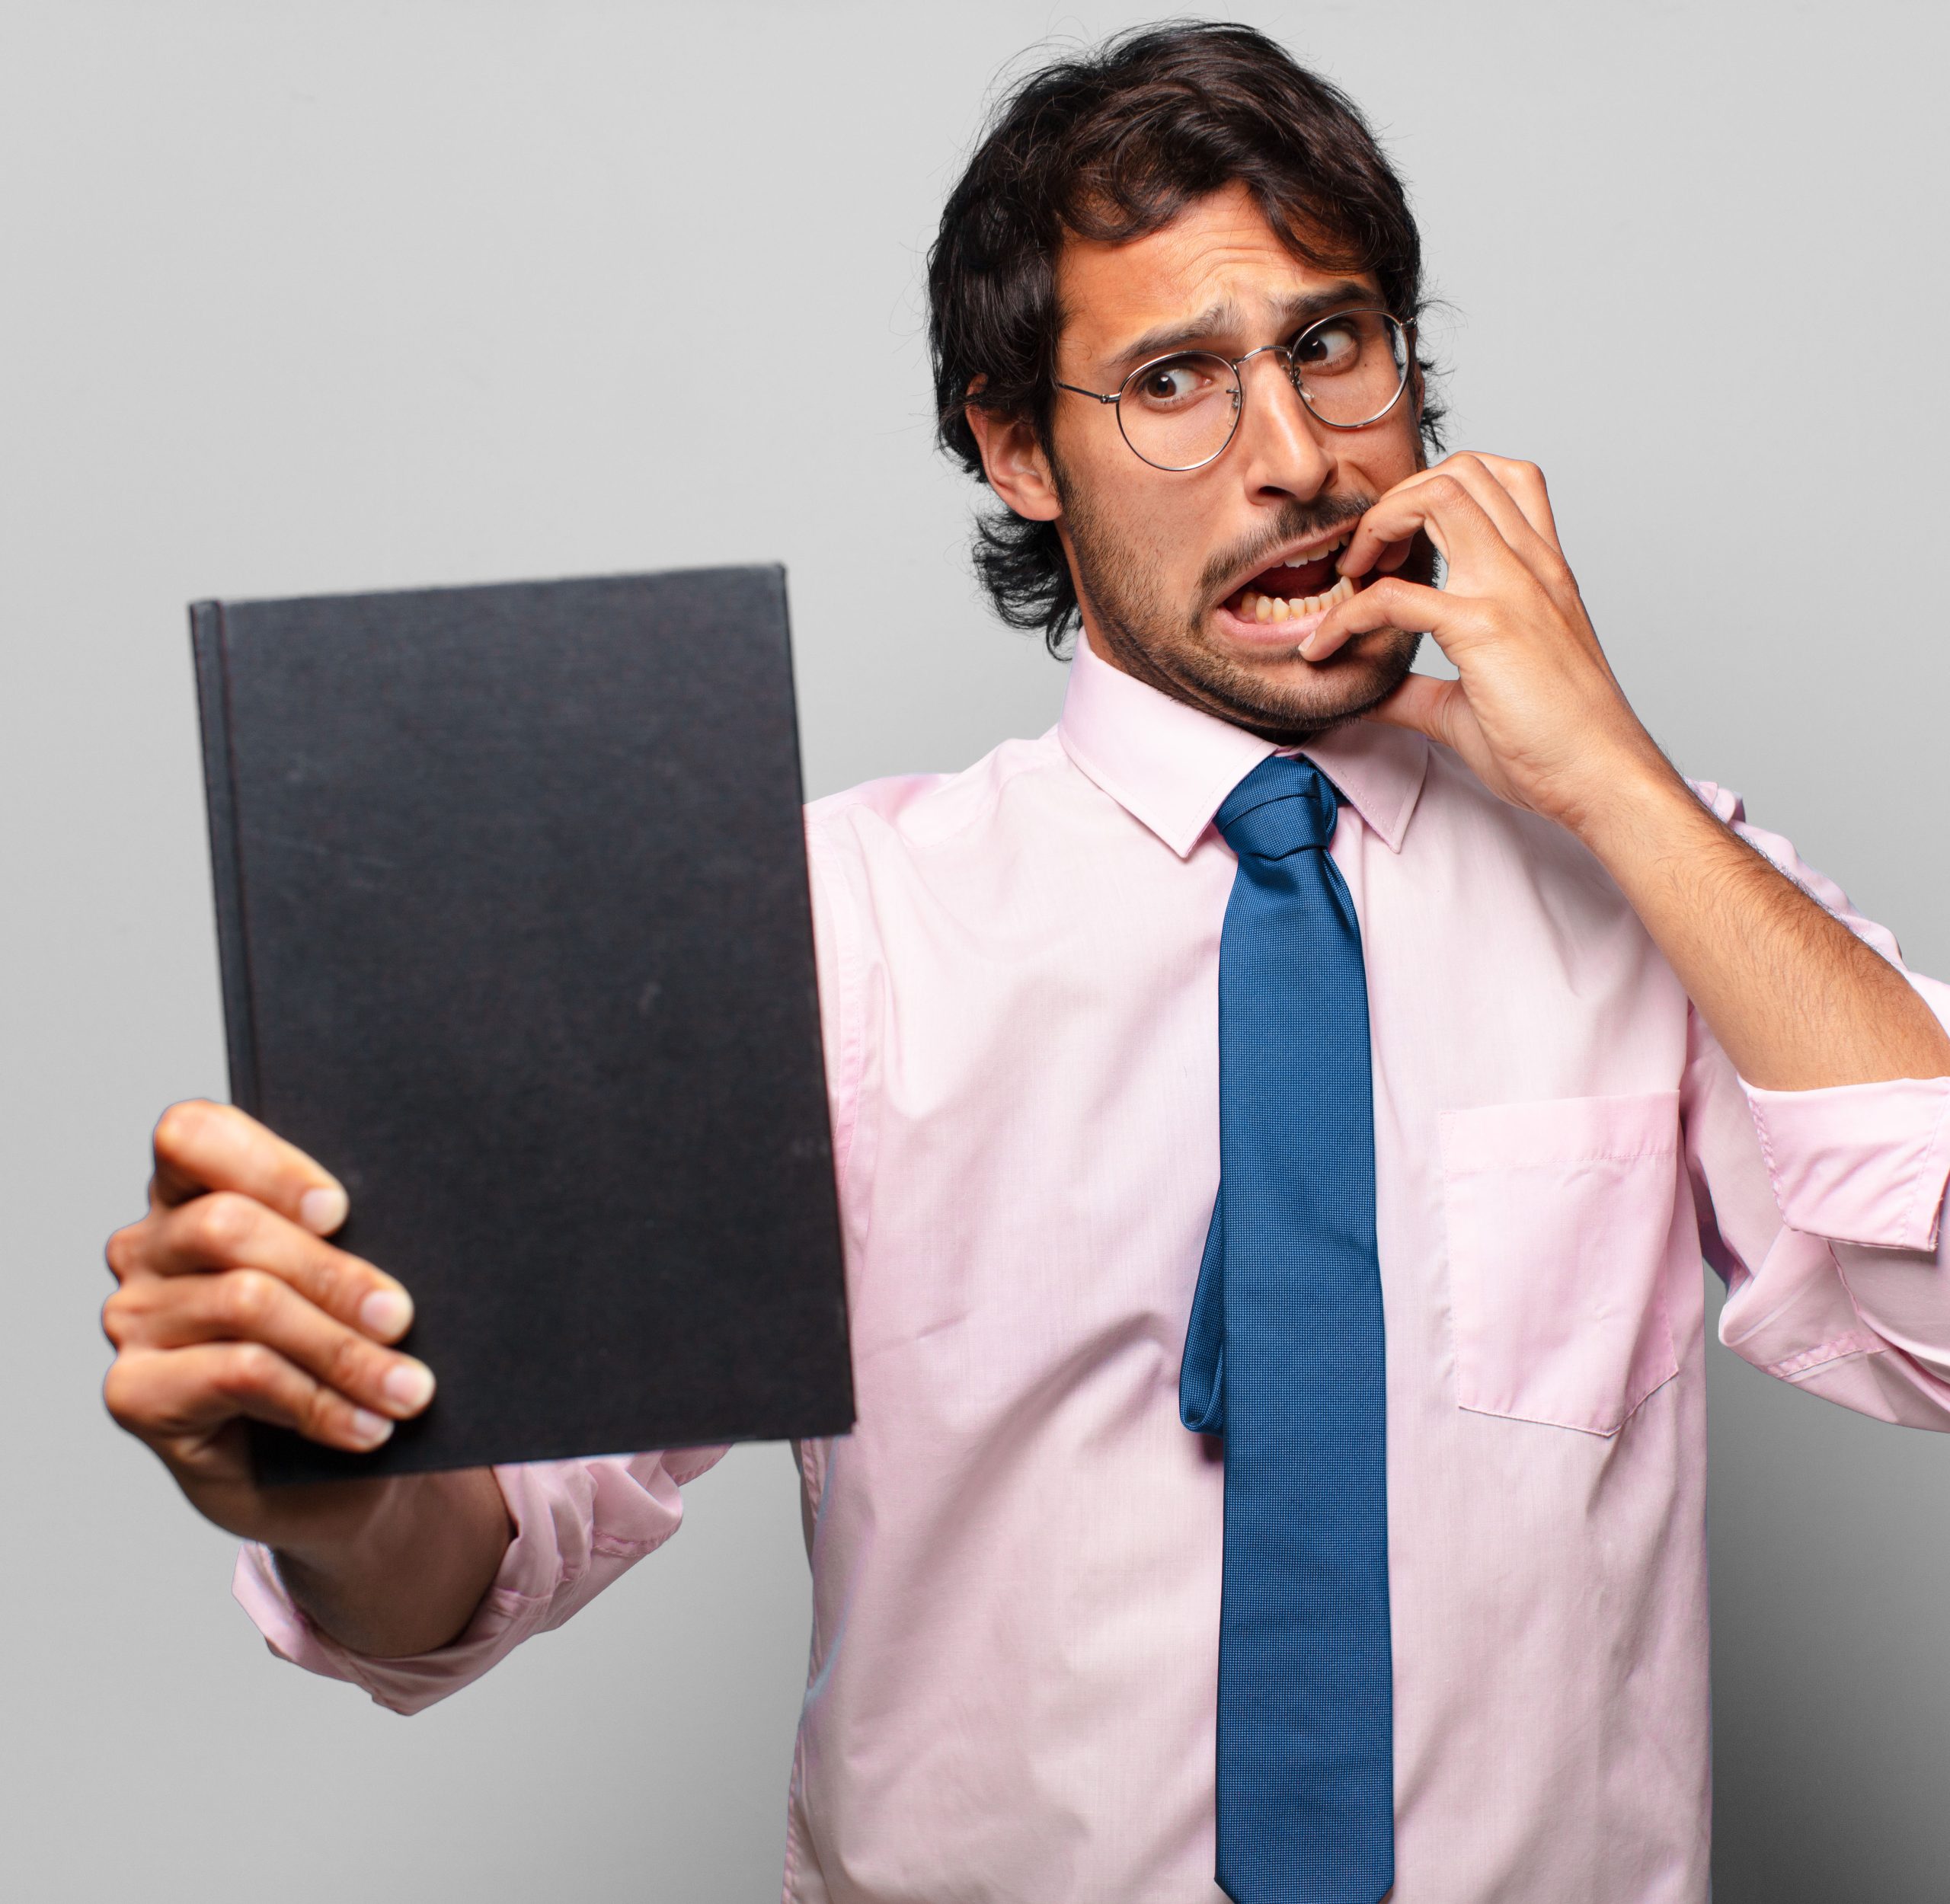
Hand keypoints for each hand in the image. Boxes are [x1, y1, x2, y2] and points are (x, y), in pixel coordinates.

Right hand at [101, 1101, 435, 1548]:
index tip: (339, 1210)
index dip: (266, 1165)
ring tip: (408, 1388)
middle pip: (229, 1227)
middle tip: (402, 1317)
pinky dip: (316, 1403)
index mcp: (193, 1188)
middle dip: (332, 1273)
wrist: (314, 1468)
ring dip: (342, 1351)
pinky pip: (237, 1376)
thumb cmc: (341, 1343)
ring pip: (246, 1304)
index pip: (193, 1135)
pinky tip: (366, 1426)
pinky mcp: (134, 1392)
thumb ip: (352, 1238)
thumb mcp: (350, 1277)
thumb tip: (422, 1229)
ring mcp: (135, 1318)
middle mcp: (149, 1246)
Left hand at [1303, 452, 1678, 837]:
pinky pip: (1394, 596)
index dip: (1429, 498)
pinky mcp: (1485, 628)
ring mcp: (1511, 588)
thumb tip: (1369, 691)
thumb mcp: (1473, 703)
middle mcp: (1531, 564)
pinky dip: (1346, 615)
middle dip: (1397, 499)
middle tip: (1366, 558)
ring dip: (1379, 525)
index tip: (1389, 555)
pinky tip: (1323, 647)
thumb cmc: (1557, 744)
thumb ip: (1419, 689)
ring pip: (1439, 495)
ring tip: (1352, 576)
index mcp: (1540, 571)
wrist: (1603, 779)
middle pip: (1462, 469)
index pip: (1496, 481)